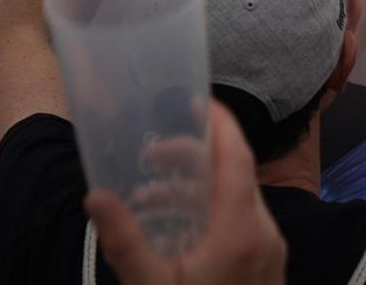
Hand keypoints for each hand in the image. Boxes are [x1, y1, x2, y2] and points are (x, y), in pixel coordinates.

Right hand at [84, 103, 285, 284]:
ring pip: (238, 200)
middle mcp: (265, 232)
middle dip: (195, 156)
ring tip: (149, 197)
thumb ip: (125, 242)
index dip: (220, 124)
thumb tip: (95, 196)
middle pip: (235, 174)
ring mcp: (271, 249)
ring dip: (199, 190)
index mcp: (241, 230)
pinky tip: (178, 228)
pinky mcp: (268, 265)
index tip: (197, 101)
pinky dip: (213, 214)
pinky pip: (243, 224)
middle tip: (151, 156)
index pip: (237, 158)